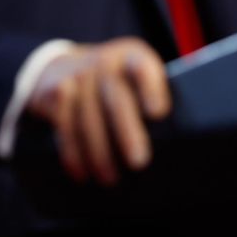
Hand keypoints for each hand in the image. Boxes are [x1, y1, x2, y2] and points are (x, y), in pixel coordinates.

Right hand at [25, 38, 170, 185]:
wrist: (61, 65)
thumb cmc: (114, 83)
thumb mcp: (135, 76)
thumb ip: (153, 97)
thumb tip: (180, 145)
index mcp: (133, 56)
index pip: (142, 67)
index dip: (150, 87)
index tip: (158, 113)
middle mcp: (105, 62)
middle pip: (115, 97)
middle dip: (127, 132)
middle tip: (139, 162)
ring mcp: (78, 75)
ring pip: (87, 117)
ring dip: (98, 152)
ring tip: (111, 179)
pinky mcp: (56, 91)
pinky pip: (64, 125)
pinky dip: (72, 153)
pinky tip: (81, 173)